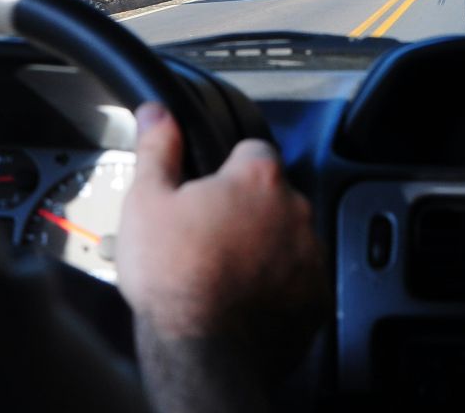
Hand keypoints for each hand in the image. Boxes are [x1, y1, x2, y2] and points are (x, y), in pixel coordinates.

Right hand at [117, 103, 327, 408]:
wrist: (202, 353)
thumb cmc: (174, 277)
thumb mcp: (147, 202)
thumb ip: (158, 149)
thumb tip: (158, 112)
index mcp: (258, 178)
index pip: (251, 151)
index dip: (225, 170)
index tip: (206, 193)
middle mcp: (295, 210)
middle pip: (272, 196)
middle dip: (246, 211)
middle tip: (208, 238)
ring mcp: (311, 255)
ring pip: (287, 238)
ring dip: (265, 248)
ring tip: (223, 273)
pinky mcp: (316, 298)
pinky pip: (298, 280)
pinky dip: (278, 286)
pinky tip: (244, 299)